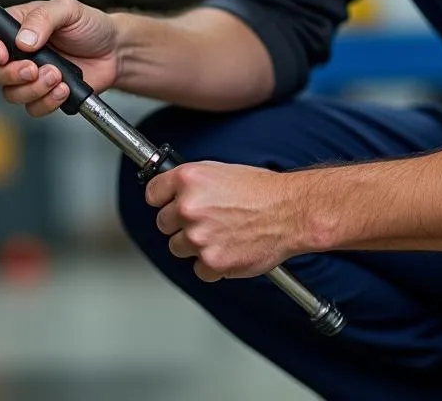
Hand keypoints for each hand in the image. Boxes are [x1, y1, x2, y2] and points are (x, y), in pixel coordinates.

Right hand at [0, 0, 119, 116]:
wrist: (114, 51)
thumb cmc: (90, 25)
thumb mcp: (68, 9)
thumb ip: (43, 18)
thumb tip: (23, 39)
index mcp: (15, 27)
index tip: (1, 53)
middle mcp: (17, 53)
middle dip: (12, 74)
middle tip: (34, 67)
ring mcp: (30, 76)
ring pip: (11, 93)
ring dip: (34, 88)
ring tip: (58, 74)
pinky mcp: (44, 95)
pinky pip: (33, 108)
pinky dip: (48, 101)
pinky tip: (64, 88)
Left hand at [145, 161, 301, 281]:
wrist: (289, 212)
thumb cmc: (261, 190)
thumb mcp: (219, 171)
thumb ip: (191, 184)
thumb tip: (173, 194)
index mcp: (188, 179)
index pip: (153, 194)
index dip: (163, 200)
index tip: (168, 204)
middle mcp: (188, 207)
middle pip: (163, 223)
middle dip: (180, 224)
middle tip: (204, 221)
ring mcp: (198, 236)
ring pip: (178, 247)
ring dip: (194, 245)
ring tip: (220, 234)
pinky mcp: (211, 262)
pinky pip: (199, 270)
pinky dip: (212, 265)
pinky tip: (228, 249)